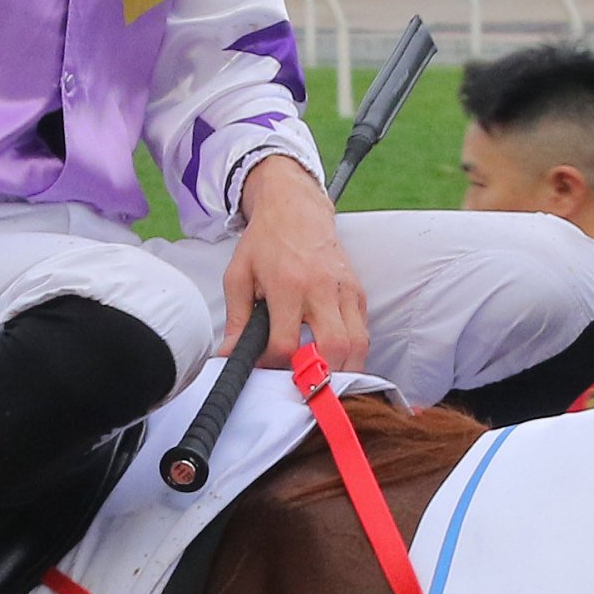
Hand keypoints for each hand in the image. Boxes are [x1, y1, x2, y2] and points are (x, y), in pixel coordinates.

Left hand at [222, 158, 368, 375]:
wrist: (295, 208)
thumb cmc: (264, 242)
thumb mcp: (238, 276)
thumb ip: (235, 320)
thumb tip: (229, 356)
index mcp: (287, 285)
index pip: (287, 343)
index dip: (275, 366)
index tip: (266, 367)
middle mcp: (321, 288)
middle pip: (334, 348)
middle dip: (321, 377)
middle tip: (303, 385)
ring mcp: (344, 290)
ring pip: (358, 344)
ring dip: (342, 370)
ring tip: (322, 378)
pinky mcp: (357, 291)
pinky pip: (363, 331)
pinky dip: (352, 351)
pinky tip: (333, 356)